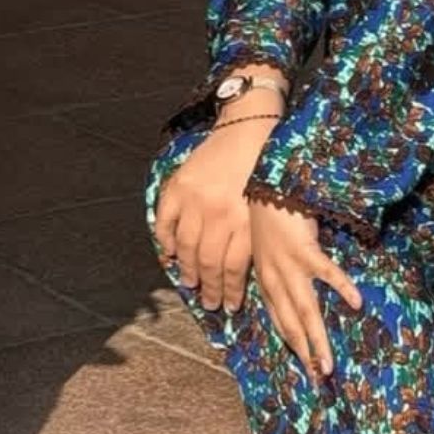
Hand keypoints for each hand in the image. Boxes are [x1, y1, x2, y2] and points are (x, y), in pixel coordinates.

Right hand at [152, 122, 267, 311]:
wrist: (249, 127)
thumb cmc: (264, 168)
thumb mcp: (268, 204)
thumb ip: (255, 235)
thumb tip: (245, 272)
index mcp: (246, 219)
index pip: (235, 267)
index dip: (231, 291)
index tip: (230, 306)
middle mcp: (220, 213)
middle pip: (209, 262)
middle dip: (209, 288)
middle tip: (209, 303)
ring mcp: (196, 200)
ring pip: (186, 247)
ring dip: (186, 270)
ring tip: (189, 284)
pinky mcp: (179, 186)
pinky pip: (165, 221)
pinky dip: (165, 240)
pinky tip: (170, 253)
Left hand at [246, 197, 362, 384]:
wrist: (267, 186)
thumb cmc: (271, 217)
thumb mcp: (268, 250)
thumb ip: (278, 273)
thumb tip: (292, 293)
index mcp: (267, 281)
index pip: (280, 322)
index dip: (293, 346)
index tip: (307, 370)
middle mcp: (275, 280)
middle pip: (292, 325)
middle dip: (305, 355)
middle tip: (319, 381)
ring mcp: (289, 266)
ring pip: (304, 311)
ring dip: (316, 340)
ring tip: (328, 365)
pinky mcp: (304, 248)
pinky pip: (325, 272)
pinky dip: (340, 287)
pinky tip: (355, 303)